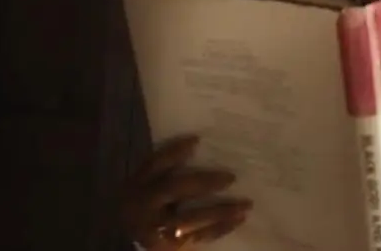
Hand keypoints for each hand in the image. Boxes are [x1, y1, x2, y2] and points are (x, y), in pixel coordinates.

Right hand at [120, 135, 251, 249]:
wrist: (133, 237)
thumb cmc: (148, 203)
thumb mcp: (147, 185)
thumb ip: (165, 170)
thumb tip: (199, 145)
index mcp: (137, 184)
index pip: (154, 163)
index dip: (174, 151)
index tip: (197, 140)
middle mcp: (144, 205)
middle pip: (174, 189)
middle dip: (203, 182)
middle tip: (232, 177)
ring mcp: (156, 228)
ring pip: (190, 218)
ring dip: (221, 210)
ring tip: (246, 204)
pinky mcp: (168, 245)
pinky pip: (198, 236)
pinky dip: (221, 228)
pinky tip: (240, 219)